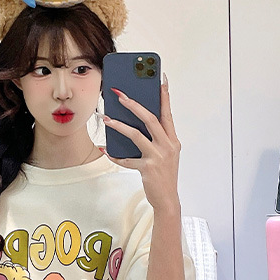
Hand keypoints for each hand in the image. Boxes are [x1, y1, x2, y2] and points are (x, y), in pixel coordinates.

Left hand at [102, 77, 180, 212]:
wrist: (167, 199)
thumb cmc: (164, 175)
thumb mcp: (165, 155)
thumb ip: (156, 139)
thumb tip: (136, 124)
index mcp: (173, 140)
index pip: (167, 113)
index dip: (164, 96)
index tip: (160, 80)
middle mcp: (167, 146)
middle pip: (150, 119)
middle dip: (134, 104)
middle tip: (120, 94)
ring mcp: (158, 157)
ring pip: (136, 135)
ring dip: (119, 126)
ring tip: (107, 119)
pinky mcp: (147, 169)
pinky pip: (127, 159)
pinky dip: (115, 155)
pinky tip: (106, 150)